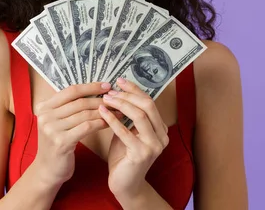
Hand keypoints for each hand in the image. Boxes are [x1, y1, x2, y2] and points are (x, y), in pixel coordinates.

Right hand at [33, 82, 111, 186]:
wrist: (48, 169)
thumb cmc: (58, 143)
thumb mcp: (58, 122)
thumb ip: (68, 107)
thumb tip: (94, 91)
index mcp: (44, 106)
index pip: (71, 91)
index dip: (90, 87)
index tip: (106, 85)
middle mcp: (45, 116)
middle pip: (79, 102)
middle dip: (100, 100)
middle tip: (116, 100)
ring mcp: (51, 129)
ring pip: (84, 114)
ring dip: (104, 112)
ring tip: (117, 112)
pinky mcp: (61, 141)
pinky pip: (86, 127)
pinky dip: (99, 124)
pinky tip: (108, 123)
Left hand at [99, 78, 169, 198]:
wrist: (125, 184)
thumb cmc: (124, 156)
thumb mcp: (128, 132)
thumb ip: (127, 116)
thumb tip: (116, 92)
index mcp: (160, 128)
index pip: (149, 101)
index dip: (134, 89)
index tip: (119, 80)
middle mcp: (162, 135)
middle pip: (147, 105)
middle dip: (127, 95)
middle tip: (110, 91)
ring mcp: (153, 145)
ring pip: (140, 115)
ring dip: (121, 105)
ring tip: (105, 100)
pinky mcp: (141, 154)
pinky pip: (125, 132)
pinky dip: (112, 120)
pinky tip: (102, 112)